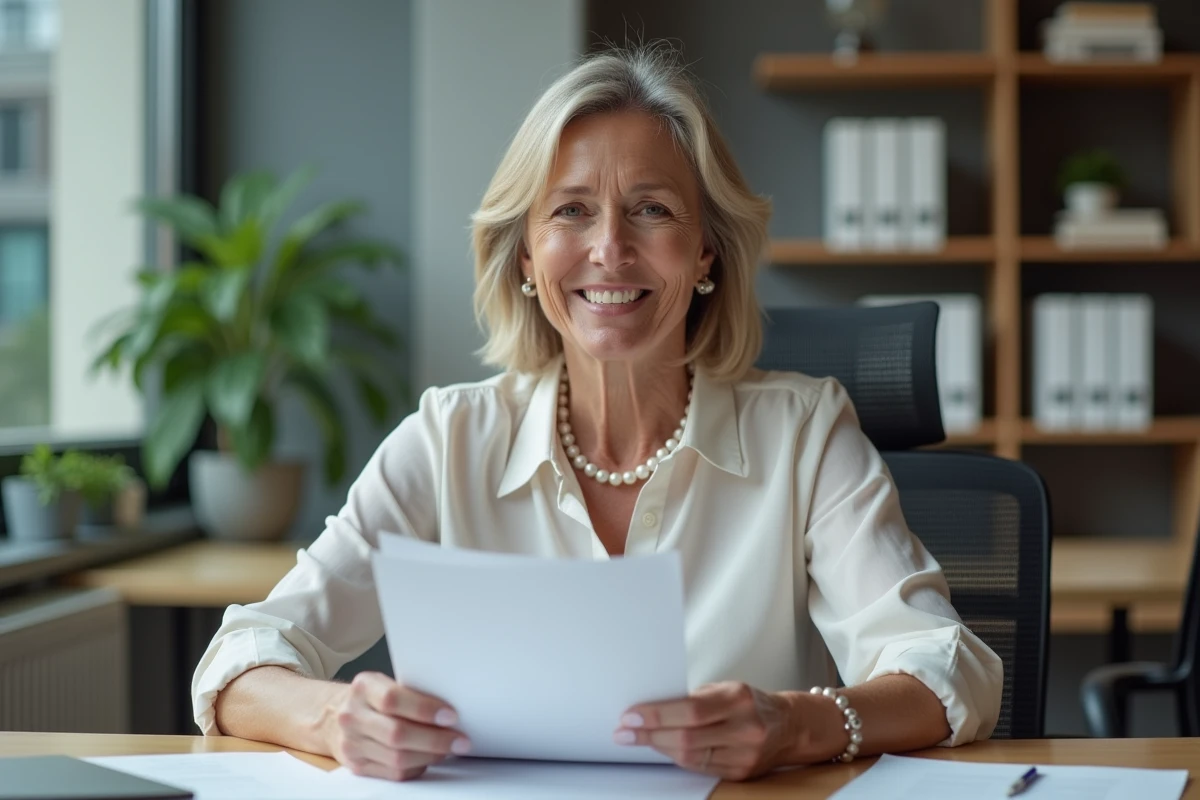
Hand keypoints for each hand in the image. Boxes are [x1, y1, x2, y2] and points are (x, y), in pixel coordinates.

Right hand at [323, 671, 469, 780]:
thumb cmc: (374, 698)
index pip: (393, 699)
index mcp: (363, 687)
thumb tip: (450, 709)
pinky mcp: (357, 765)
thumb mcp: (386, 683)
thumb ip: (411, 692)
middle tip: (460, 740)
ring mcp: (351, 743)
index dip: (424, 709)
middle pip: (397, 734)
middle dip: (435, 739)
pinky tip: (429, 758)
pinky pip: (393, 773)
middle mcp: (352, 715)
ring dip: (430, 755)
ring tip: (449, 749)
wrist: (339, 716)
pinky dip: (417, 766)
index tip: (451, 715)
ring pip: (397, 758)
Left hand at [613, 682, 804, 780]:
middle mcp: (745, 728)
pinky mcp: (740, 773)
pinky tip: (662, 748)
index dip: (657, 715)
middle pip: (687, 737)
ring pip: (689, 756)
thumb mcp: (724, 688)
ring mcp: (744, 755)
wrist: (787, 726)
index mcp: (739, 699)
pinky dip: (676, 757)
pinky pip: (698, 767)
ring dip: (658, 747)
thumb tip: (650, 708)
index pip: (690, 710)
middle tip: (625, 731)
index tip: (631, 715)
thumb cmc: (749, 702)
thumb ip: (692, 698)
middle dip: (649, 735)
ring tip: (637, 738)